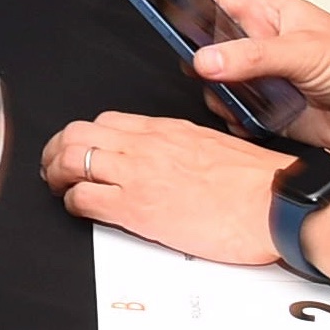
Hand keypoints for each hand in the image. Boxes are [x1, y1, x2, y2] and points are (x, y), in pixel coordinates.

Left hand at [40, 113, 285, 264]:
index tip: (81, 151)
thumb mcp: (213, 148)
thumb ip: (182, 149)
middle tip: (55, 169)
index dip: (85, 137)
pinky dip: (72, 203)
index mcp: (166, 130)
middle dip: (57, 151)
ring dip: (56, 174)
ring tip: (57, 187)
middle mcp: (146, 146)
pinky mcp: (137, 208)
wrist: (275, 204)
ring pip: (71, 159)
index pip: (108, 121)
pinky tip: (77, 209)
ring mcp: (138, 174)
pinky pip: (84, 198)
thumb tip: (171, 160)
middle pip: (78, 133)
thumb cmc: (257, 185)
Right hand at [177, 0, 329, 161]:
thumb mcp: (307, 52)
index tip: (172, 26)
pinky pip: (238, 118)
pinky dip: (235, 122)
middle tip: (207, 74)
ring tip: (234, 101)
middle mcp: (268, 47)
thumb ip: (253, 56)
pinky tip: (247, 121)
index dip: (193, 11)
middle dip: (203, 64)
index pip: (219, 4)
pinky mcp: (275, 115)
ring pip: (221, 86)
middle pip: (212, 49)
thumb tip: (207, 59)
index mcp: (274, 15)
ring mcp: (270, 82)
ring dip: (219, 97)